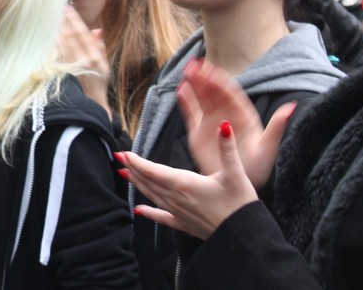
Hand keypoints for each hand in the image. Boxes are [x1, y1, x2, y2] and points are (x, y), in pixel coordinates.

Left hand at [59, 6, 110, 117]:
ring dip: (57, 30)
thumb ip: (100, 46)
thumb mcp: (104, 64)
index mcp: (94, 56)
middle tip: (56, 9)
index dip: (74, 20)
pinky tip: (50, 35)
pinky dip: (53, 43)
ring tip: (52, 18)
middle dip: (63, 22)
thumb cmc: (98, 81)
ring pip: (62, 43)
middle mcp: (82, 60)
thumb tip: (96, 29)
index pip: (83, 34)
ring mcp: (72, 66)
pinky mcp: (63, 71)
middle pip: (70, 36)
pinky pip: (57, 53)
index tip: (67, 8)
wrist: (90, 101)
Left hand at [119, 119, 258, 239]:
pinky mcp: (184, 225)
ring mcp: (178, 213)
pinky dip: (148, 213)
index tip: (123, 153)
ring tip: (124, 174)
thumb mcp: (236, 173)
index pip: (153, 170)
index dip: (136, 161)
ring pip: (151, 196)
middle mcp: (176, 198)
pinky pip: (161, 218)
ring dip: (137, 184)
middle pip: (148, 181)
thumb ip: (227, 148)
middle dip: (132, 168)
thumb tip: (223, 125)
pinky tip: (138, 211)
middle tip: (118, 158)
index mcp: (185, 184)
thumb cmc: (240, 205)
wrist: (244, 237)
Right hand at [177, 59, 293, 189]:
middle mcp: (227, 115)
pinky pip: (191, 114)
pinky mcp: (199, 133)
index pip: (230, 93)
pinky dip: (186, 102)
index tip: (210, 70)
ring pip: (202, 99)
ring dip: (194, 85)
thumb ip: (277, 126)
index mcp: (243, 116)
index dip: (220, 80)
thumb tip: (291, 107)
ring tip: (186, 71)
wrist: (238, 185)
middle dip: (204, 78)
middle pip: (214, 92)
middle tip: (194, 65)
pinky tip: (181, 90)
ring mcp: (212, 123)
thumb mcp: (269, 147)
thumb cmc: (258, 169)